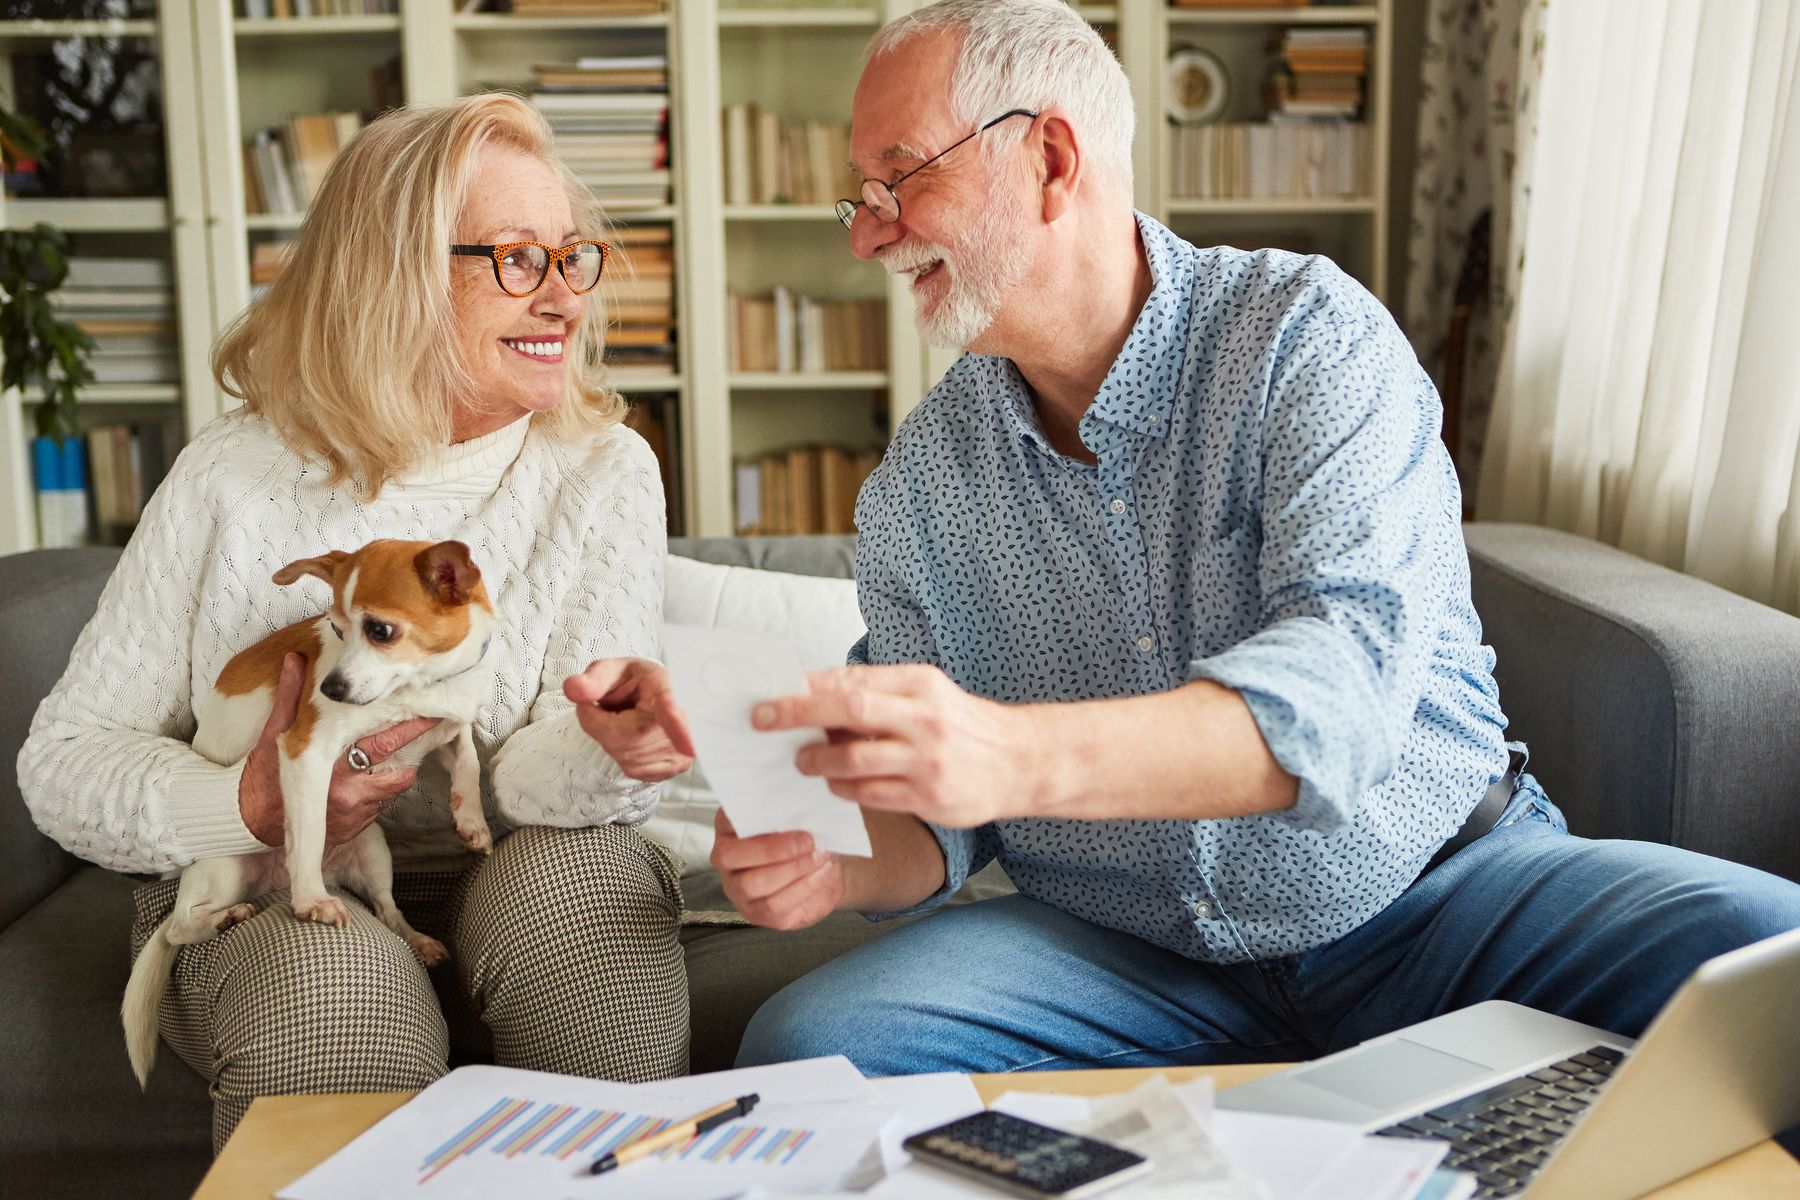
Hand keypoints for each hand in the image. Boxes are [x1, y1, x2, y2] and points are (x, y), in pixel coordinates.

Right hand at [237, 653, 440, 846]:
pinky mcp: (356, 828)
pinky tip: (384, 771)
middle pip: (400, 769)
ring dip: (403, 767)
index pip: (382, 744)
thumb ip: (290, 697)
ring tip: (411, 746)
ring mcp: (355, 814)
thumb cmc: (262, 775)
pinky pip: (383, 805)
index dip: (409, 728)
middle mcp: (349, 794)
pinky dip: (386, 788)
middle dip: (418, 747)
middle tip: (435, 724)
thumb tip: (295, 660)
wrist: (249, 820)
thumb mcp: (274, 733)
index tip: (429, 712)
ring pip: (395, 788)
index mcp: (333, 768)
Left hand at [564, 657, 695, 781]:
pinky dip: (625, 756)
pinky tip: (634, 737)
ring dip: (614, 742)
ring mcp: (684, 746)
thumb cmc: (630, 683)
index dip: (678, 728)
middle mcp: (683, 718)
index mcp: (665, 685)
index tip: (688, 747)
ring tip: (626, 720)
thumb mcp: (607, 671)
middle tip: (610, 709)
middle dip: (603, 726)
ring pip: (627, 756)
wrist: (650, 698)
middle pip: (625, 737)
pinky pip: (635, 769)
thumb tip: (573, 688)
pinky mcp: (678, 765)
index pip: (670, 709)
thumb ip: (591, 680)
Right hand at [710, 810, 843, 929]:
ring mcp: (737, 889)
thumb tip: (799, 808)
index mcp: (729, 827)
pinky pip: (773, 906)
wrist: (823, 866)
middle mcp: (726, 858)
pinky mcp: (756, 913)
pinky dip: (801, 888)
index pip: (727, 820)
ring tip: (819, 857)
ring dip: (792, 869)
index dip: (751, 818)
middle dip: (772, 849)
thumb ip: (790, 811)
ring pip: (752, 884)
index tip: (786, 814)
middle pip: (730, 856)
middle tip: (807, 841)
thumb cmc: (804, 836)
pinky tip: (820, 873)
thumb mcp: (797, 818)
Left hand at [753, 664, 1045, 828]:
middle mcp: (924, 719)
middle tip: (763, 721)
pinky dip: (844, 789)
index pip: (852, 680)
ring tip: (802, 760)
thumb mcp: (926, 693)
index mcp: (920, 684)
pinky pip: (871, 795)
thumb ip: (876, 691)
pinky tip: (835, 784)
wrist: (1021, 762)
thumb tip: (813, 688)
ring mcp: (927, 761)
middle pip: (849, 709)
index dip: (806, 687)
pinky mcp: (929, 798)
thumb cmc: (962, 725)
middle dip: (797, 714)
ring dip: (817, 760)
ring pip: (854, 759)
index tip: (771, 694)